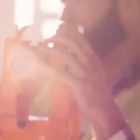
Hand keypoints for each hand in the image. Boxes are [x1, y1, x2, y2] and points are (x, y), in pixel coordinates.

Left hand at [21, 23, 126, 139]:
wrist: (103, 108)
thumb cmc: (97, 92)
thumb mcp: (94, 72)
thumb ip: (83, 61)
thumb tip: (67, 53)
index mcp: (92, 56)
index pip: (78, 36)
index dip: (63, 31)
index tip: (52, 33)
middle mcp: (88, 60)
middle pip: (68, 40)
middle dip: (52, 38)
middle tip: (42, 42)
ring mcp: (83, 71)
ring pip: (61, 52)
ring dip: (45, 49)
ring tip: (35, 51)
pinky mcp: (76, 83)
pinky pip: (57, 72)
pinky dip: (45, 67)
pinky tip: (37, 65)